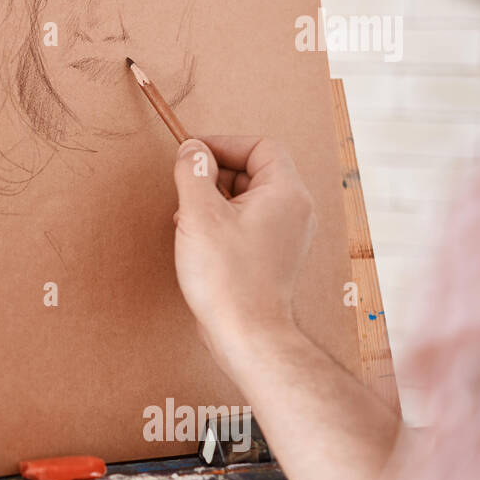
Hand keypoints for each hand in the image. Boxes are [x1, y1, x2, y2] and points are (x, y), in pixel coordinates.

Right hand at [171, 136, 316, 369]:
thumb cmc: (227, 278)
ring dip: (214, 200)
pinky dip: (222, 222)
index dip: (224, 145)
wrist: (247, 334)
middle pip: (253, 171)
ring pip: (247, 199)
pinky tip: (197, 240)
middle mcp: (294, 211)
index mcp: (285, 193)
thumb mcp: (199, 215)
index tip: (192, 155)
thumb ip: (192, 173)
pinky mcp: (272, 256)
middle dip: (214, 175)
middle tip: (185, 189)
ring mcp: (286, 235)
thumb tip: (191, 150)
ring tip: (187, 219)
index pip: (260, 147)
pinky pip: (247, 223)